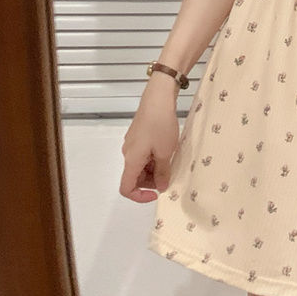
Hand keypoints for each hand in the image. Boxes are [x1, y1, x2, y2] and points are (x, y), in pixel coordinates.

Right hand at [119, 80, 179, 202]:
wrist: (158, 98)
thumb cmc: (161, 124)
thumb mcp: (165, 152)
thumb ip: (162, 172)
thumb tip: (161, 186)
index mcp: (131, 160)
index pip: (126, 188)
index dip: (140, 196)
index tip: (157, 193)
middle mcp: (128, 153)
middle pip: (134, 177)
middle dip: (150, 182)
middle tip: (169, 175)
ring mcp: (132, 143)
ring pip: (140, 165)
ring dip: (153, 169)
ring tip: (170, 161)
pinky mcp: (138, 135)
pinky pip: (143, 154)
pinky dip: (153, 158)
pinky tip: (167, 151)